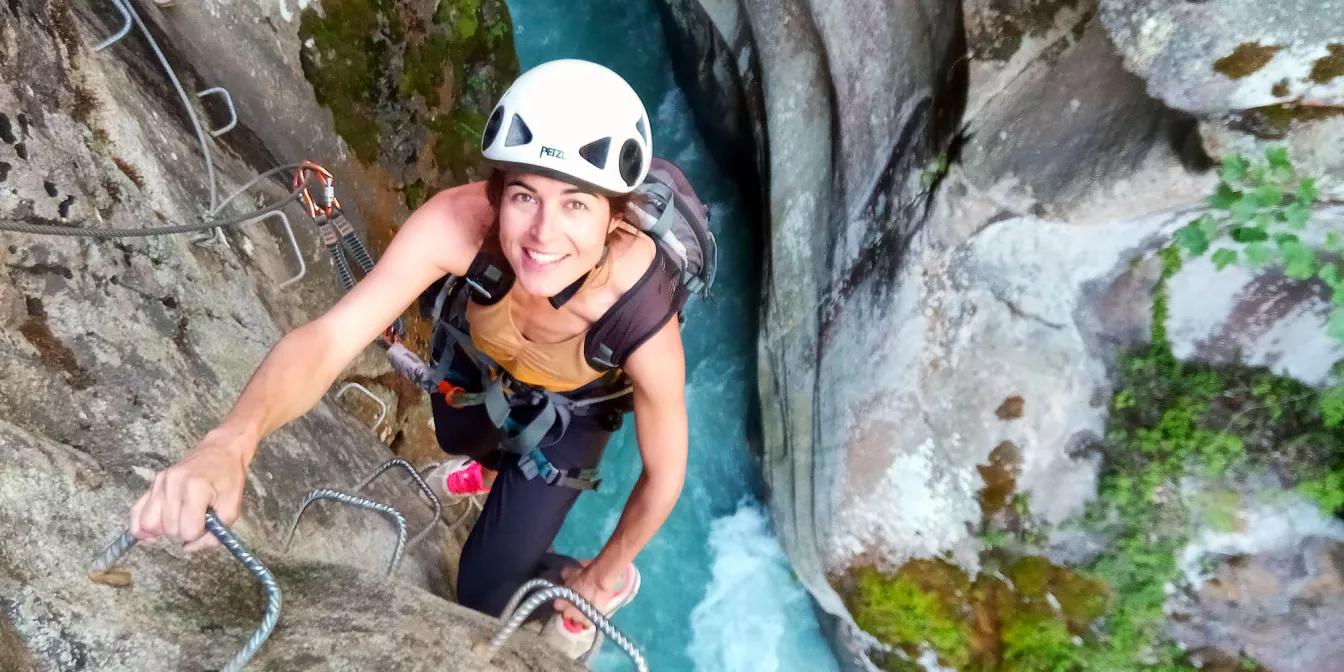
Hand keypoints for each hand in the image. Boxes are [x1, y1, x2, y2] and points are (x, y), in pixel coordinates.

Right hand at [128, 425, 253, 551]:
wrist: (220, 451)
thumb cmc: (229, 479)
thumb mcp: (232, 509)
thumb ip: (215, 534)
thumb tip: (189, 548)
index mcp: (195, 489)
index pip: (188, 531)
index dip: (199, 535)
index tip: (208, 525)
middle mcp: (172, 485)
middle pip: (169, 529)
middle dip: (184, 533)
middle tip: (197, 522)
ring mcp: (159, 483)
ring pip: (148, 524)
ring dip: (164, 531)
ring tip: (179, 524)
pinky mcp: (152, 484)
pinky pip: (136, 512)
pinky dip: (141, 527)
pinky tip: (152, 534)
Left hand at [555, 561, 619, 629]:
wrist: (598, 580)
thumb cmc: (583, 574)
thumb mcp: (569, 572)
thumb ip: (565, 579)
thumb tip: (563, 578)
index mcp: (558, 602)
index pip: (557, 607)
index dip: (563, 603)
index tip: (567, 601)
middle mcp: (565, 613)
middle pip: (566, 615)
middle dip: (570, 611)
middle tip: (576, 606)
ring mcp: (577, 619)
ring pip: (576, 622)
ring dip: (579, 618)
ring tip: (584, 613)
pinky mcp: (589, 622)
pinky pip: (587, 625)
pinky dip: (588, 622)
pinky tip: (591, 617)